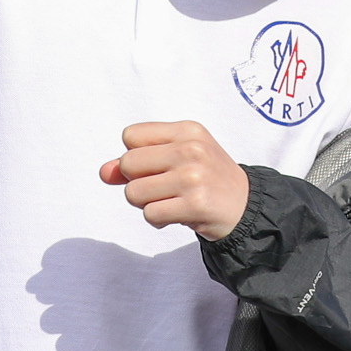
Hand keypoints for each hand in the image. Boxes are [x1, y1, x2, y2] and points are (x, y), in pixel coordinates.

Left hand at [99, 121, 250, 240]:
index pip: (130, 135)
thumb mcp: (177, 157)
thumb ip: (138, 160)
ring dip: (147, 203)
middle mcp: (191, 149)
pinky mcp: (195, 205)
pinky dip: (158, 220)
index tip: (158, 165)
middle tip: (164, 186)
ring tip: (171, 200)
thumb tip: (105, 172)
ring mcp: (193, 177)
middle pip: (128, 163)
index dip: (136, 154)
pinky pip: (150, 214)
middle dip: (137, 181)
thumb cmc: (206, 178)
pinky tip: (178, 214)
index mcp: (188, 130)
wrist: (245, 205)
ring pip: (134, 192)